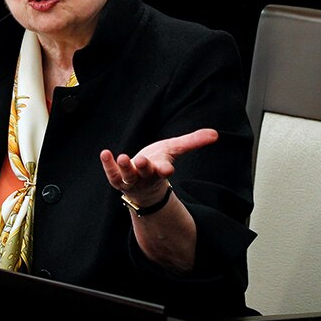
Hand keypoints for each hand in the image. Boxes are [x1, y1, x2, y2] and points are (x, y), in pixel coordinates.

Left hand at [99, 128, 218, 204]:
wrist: (142, 186)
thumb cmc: (159, 163)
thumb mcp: (175, 150)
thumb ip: (193, 142)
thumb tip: (215, 134)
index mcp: (160, 170)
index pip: (164, 170)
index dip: (165, 169)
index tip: (167, 170)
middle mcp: (146, 176)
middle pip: (146, 172)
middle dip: (145, 167)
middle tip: (143, 161)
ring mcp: (131, 179)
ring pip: (128, 175)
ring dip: (125, 167)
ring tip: (123, 157)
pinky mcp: (118, 178)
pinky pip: (112, 173)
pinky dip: (108, 165)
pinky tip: (105, 154)